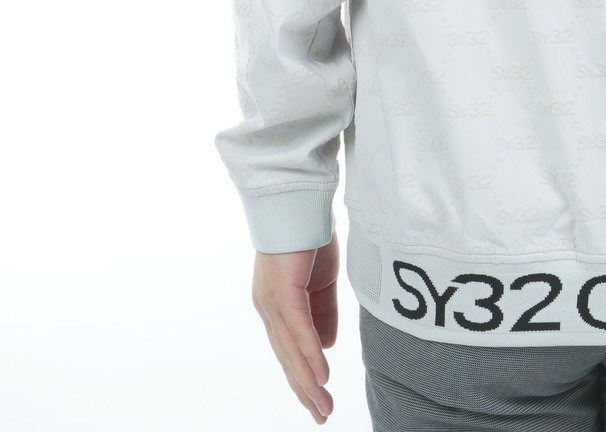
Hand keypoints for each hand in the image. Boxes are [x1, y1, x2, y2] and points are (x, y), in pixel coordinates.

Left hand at [251, 229, 340, 423]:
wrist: (299, 203)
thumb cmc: (308, 237)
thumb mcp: (321, 281)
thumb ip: (323, 313)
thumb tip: (327, 346)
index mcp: (277, 307)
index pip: (289, 351)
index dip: (304, 377)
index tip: (318, 401)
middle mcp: (269, 309)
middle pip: (288, 358)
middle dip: (306, 390)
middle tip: (322, 415)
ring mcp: (273, 302)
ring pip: (291, 350)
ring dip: (309, 381)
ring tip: (323, 405)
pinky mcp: (284, 291)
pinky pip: (298, 328)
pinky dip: (309, 352)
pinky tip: (321, 373)